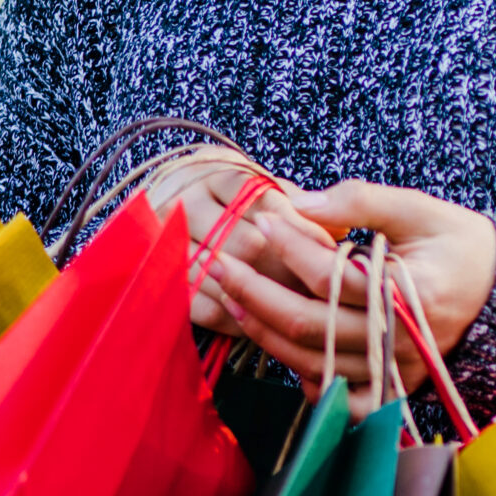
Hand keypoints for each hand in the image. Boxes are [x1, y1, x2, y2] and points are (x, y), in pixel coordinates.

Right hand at [143, 149, 335, 337]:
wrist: (175, 204)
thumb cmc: (235, 200)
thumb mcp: (263, 188)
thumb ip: (297, 205)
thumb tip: (337, 233)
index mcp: (218, 173)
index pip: (266, 202)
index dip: (302, 230)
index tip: (331, 251)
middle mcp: (187, 200)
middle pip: (247, 242)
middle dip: (289, 270)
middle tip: (321, 289)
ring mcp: (166, 240)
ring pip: (225, 274)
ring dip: (264, 297)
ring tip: (297, 308)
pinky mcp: (158, 277)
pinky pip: (199, 305)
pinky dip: (232, 320)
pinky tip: (259, 323)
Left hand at [208, 180, 495, 417]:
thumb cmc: (458, 245)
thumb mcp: (418, 209)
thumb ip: (360, 202)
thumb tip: (298, 202)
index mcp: (412, 293)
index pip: (332, 274)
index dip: (290, 245)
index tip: (263, 219)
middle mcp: (402, 341)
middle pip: (309, 325)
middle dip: (256, 292)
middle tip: (221, 264)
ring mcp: (397, 372)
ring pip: (312, 362)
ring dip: (264, 332)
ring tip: (233, 298)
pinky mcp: (394, 388)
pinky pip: (339, 398)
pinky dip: (305, 378)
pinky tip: (280, 347)